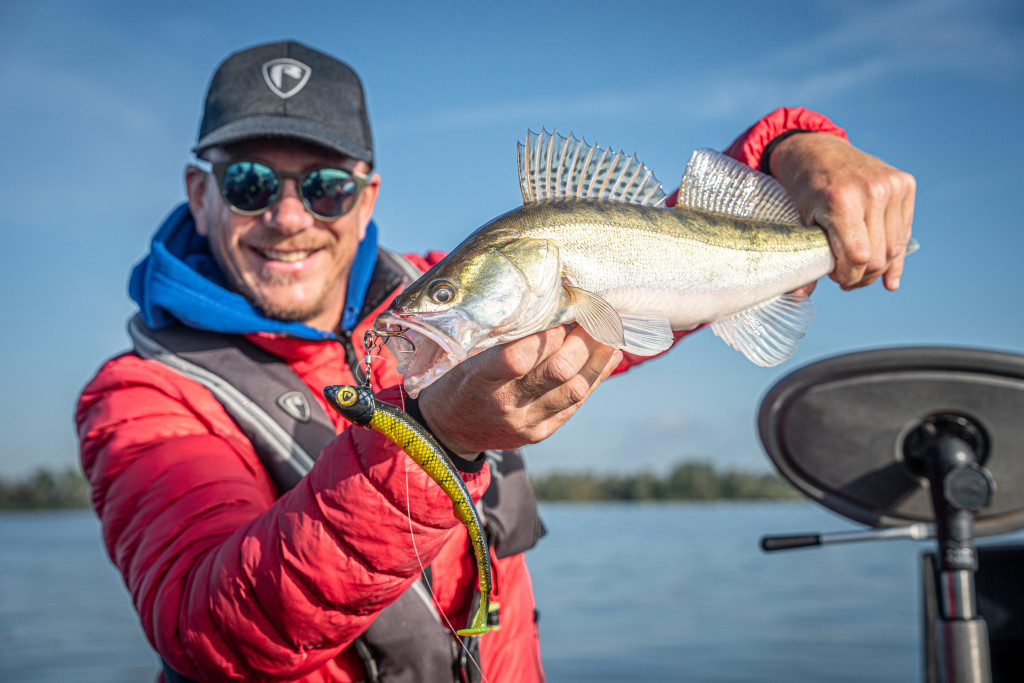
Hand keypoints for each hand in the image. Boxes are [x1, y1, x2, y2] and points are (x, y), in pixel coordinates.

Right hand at [416, 326, 622, 457]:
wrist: (449, 431)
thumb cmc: (457, 379)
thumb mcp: (464, 355)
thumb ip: (498, 337)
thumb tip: (544, 304)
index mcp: (478, 381)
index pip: (517, 358)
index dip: (546, 335)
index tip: (562, 312)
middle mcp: (505, 405)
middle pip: (556, 372)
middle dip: (583, 340)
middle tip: (597, 314)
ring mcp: (525, 423)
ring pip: (574, 389)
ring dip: (598, 358)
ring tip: (610, 331)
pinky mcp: (540, 433)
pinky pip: (575, 404)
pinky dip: (596, 377)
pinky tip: (609, 356)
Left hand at [769, 132, 915, 291]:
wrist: (817, 150)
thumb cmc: (803, 189)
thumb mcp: (798, 223)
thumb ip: (803, 259)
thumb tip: (799, 297)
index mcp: (842, 201)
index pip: (858, 257)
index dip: (848, 276)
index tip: (835, 278)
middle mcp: (872, 191)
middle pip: (878, 257)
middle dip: (861, 276)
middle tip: (845, 280)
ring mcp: (892, 185)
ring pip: (895, 248)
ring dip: (878, 268)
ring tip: (860, 271)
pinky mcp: (905, 183)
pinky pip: (905, 230)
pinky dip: (894, 252)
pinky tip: (889, 273)